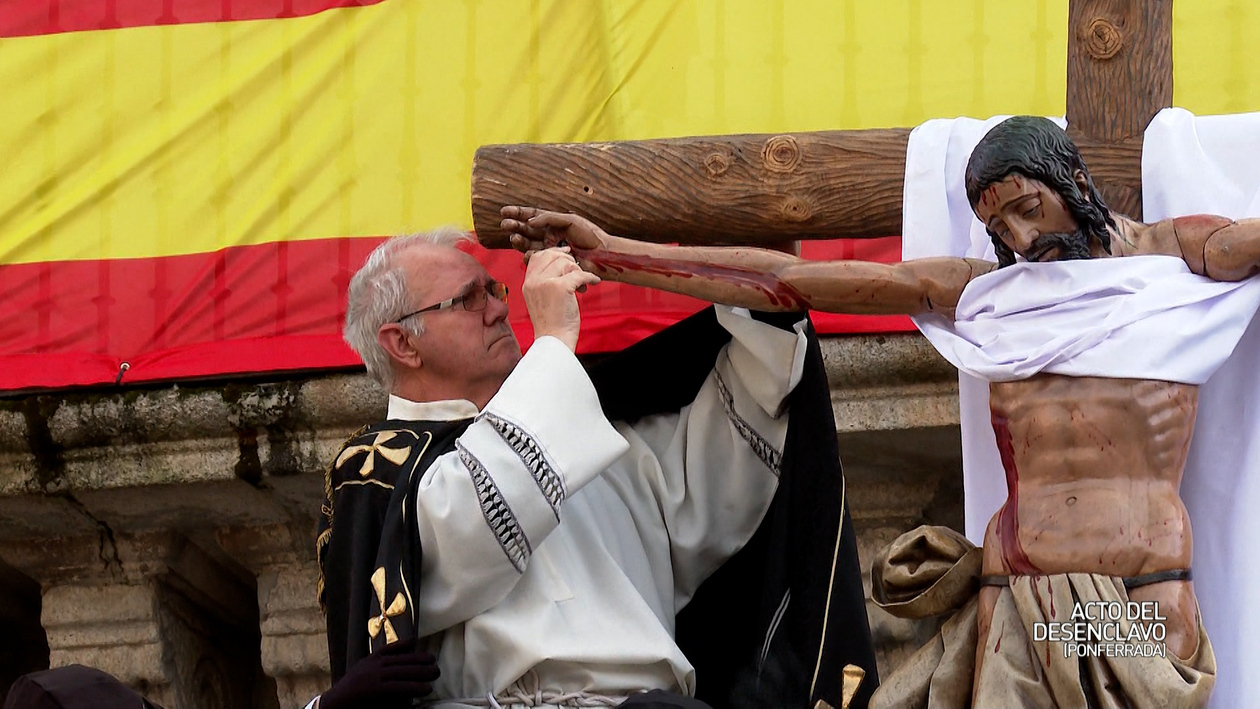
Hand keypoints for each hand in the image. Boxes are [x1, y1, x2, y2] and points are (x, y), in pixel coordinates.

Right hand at [319, 638, 438, 708]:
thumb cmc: (347, 694)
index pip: (388, 649)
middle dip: (419, 660)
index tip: (416, 641)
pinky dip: (414, 687)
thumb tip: (393, 664)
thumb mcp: (360, 674)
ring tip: (436, 673)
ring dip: (422, 672)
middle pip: (401, 660)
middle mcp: (372, 665)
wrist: (331, 705)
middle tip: (435, 661)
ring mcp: (373, 676)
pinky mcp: (375, 690)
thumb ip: (374, 668)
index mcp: (368, 661)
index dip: (403, 644)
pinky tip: (426, 688)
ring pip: (403, 672)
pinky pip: (399, 687)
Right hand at [501, 206, 607, 253]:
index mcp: (553, 223)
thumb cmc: (590, 235)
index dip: (517, 213)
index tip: (504, 211)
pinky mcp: (552, 263)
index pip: (531, 215)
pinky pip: (536, 260)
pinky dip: (530, 257)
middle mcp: (549, 235)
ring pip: (528, 245)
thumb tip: (530, 221)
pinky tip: (527, 254)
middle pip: (526, 230)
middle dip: (514, 227)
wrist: (602, 255)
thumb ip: (550, 218)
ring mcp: (549, 249)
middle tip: (505, 225)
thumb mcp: (571, 220)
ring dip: (519, 241)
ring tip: (514, 238)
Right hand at [521, 247, 599, 351]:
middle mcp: (534, 281)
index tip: (566, 254)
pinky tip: (594, 282)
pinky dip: (590, 277)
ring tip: (582, 286)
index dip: (553, 252)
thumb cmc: (552, 323)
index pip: (537, 257)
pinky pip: (579, 274)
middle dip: (569, 261)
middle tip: (578, 272)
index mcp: (527, 283)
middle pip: (553, 256)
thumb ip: (545, 283)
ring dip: (579, 271)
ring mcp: (545, 283)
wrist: (554, 341)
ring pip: (566, 263)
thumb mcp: (541, 299)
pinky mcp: (560, 287)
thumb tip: (562, 263)